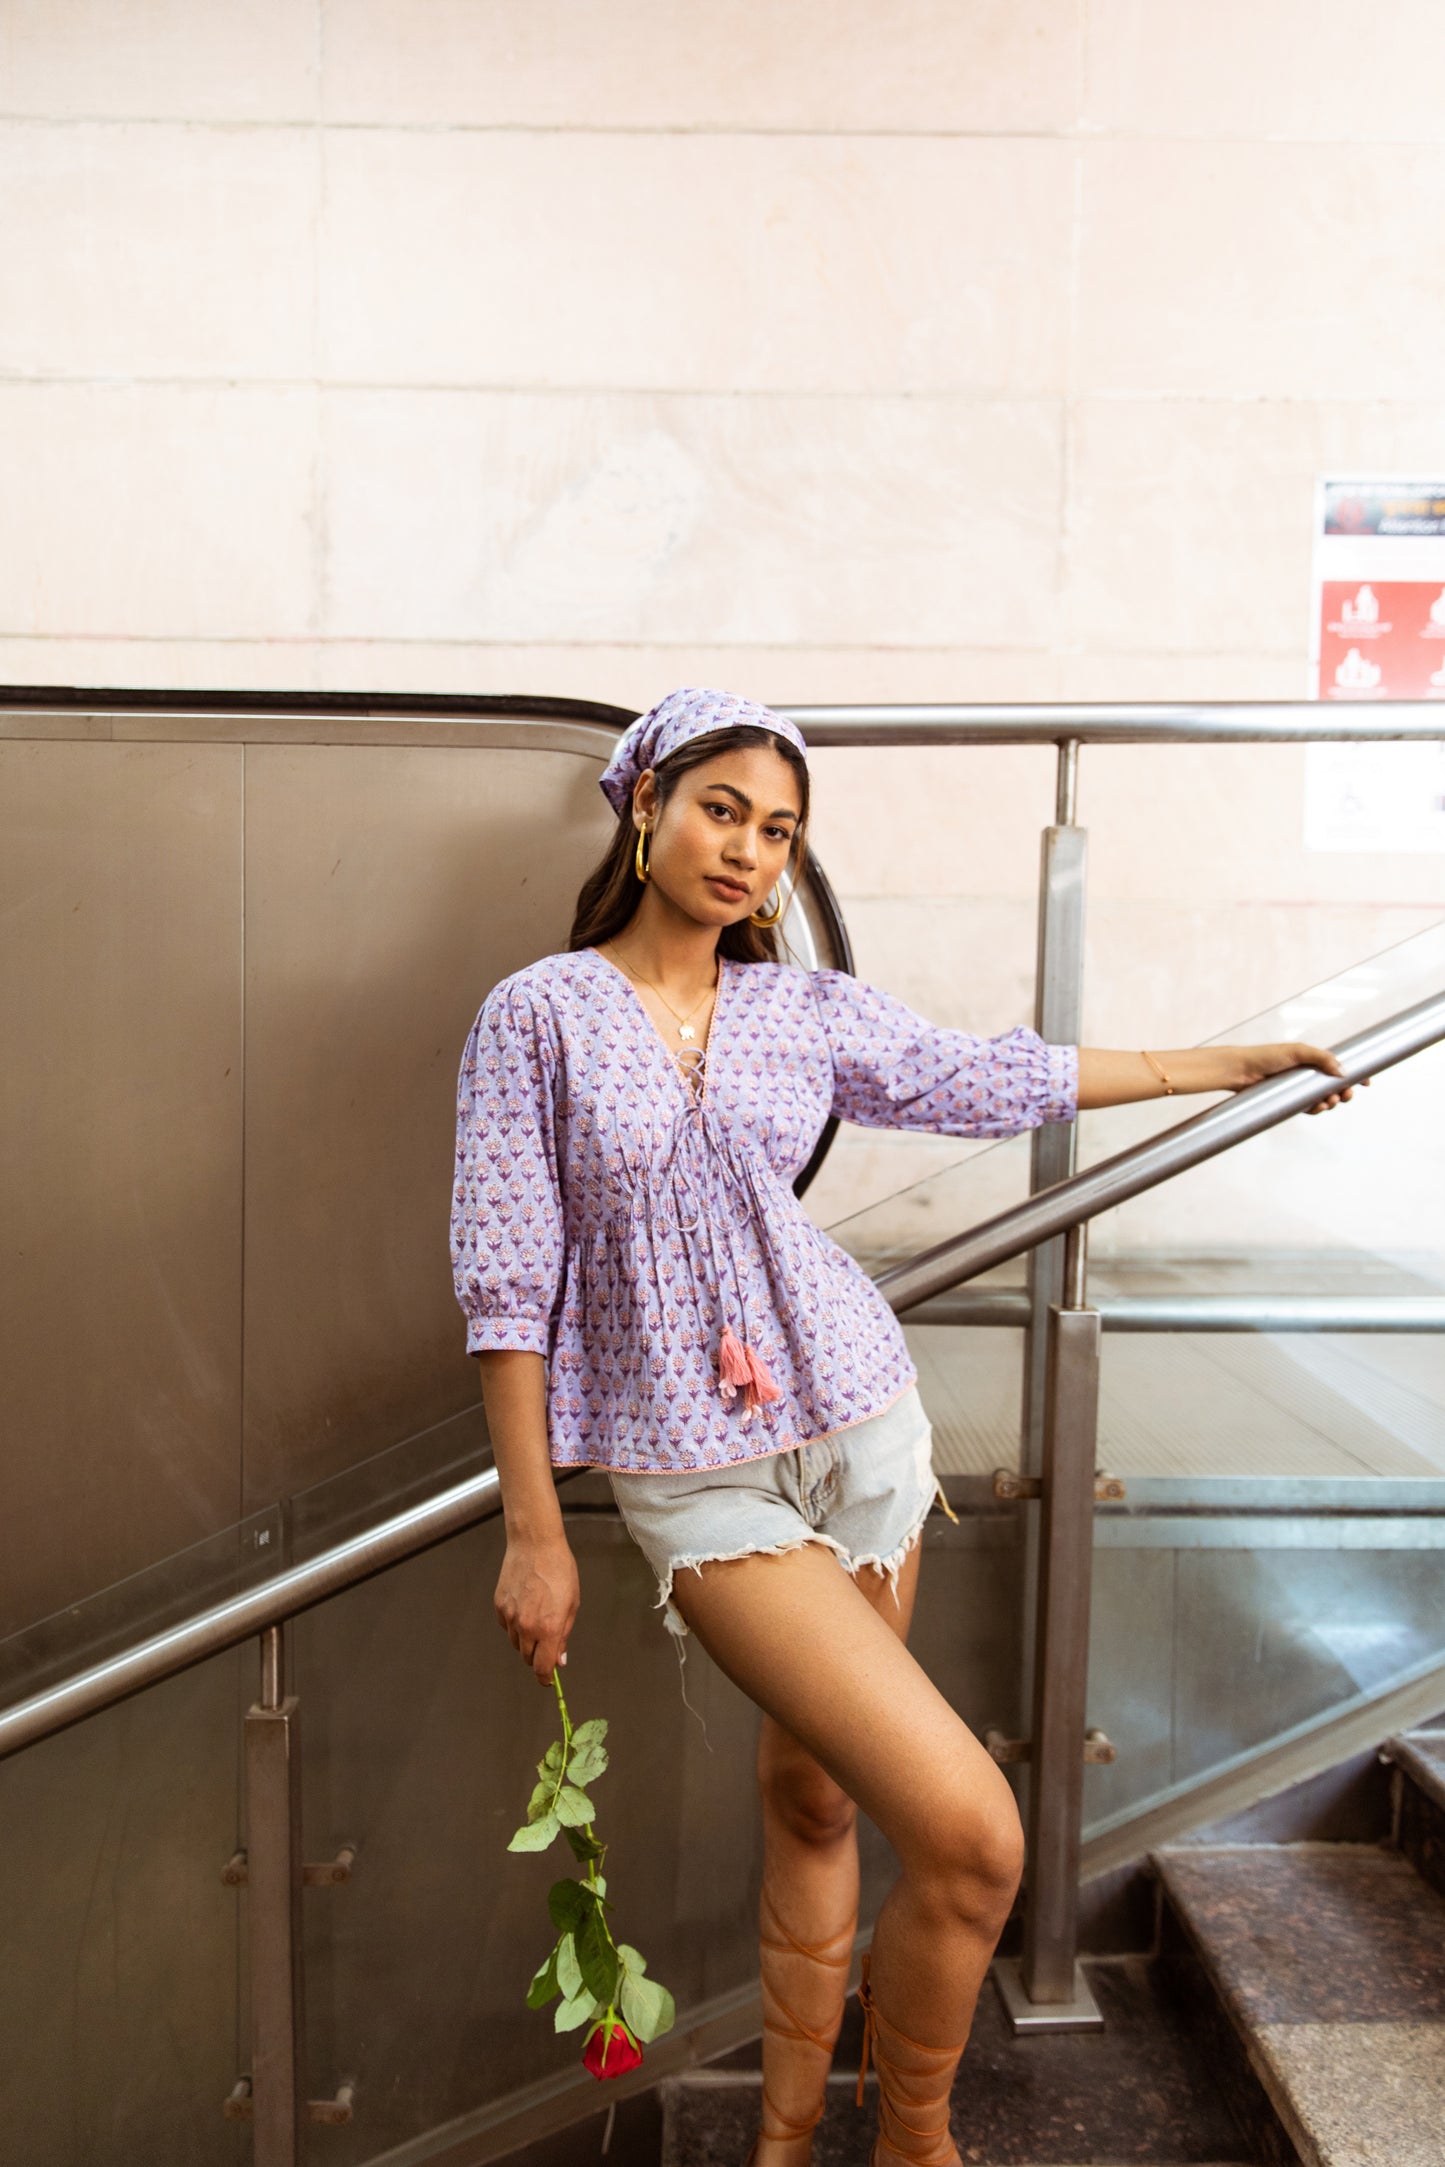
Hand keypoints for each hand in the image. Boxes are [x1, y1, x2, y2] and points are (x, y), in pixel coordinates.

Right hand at [495, 1533, 579, 1683]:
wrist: (535, 1545)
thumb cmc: (560, 1570)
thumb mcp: (572, 1604)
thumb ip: (564, 1635)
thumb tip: (559, 1660)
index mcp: (548, 1628)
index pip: (541, 1667)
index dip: (545, 1678)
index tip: (548, 1679)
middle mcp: (526, 1627)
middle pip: (527, 1658)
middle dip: (537, 1656)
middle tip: (547, 1641)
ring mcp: (510, 1616)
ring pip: (516, 1643)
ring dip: (526, 1640)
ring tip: (537, 1617)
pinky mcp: (499, 1606)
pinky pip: (506, 1626)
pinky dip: (514, 1625)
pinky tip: (524, 1606)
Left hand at [1238, 1041, 1369, 1113]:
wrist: (1241, 1071)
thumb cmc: (1266, 1056)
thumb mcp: (1297, 1051)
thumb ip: (1322, 1058)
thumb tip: (1343, 1071)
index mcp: (1313, 1060)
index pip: (1340, 1067)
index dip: (1355, 1075)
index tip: (1367, 1082)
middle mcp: (1308, 1074)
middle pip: (1335, 1086)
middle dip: (1345, 1092)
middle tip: (1346, 1095)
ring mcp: (1299, 1089)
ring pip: (1324, 1099)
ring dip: (1331, 1102)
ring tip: (1328, 1101)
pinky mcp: (1290, 1101)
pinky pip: (1310, 1108)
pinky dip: (1317, 1109)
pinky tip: (1318, 1107)